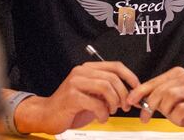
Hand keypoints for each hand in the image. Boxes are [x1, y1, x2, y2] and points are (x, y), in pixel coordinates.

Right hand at [13, 61, 139, 134]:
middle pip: (113, 78)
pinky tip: (101, 118)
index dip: (130, 76)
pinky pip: (96, 103)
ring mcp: (75, 83)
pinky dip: (103, 113)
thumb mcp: (92, 95)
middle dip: (123, 94)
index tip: (136, 88)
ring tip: (111, 112)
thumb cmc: (71, 107)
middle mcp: (81, 72)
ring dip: (114, 103)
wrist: (47, 115)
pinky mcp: (72, 97)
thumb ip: (108, 91)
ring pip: (106, 87)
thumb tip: (130, 94)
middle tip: (124, 106)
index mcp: (88, 69)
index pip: (115, 66)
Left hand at [127, 67, 183, 135]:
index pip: (155, 81)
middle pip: (162, 89)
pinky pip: (181, 109)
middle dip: (150, 104)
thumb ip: (152, 97)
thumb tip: (134, 97)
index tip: (131, 100)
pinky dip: (176, 117)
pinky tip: (180, 118)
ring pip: (170, 97)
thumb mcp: (165, 102)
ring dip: (166, 110)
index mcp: (178, 74)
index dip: (141, 91)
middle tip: (145, 117)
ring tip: (170, 115)